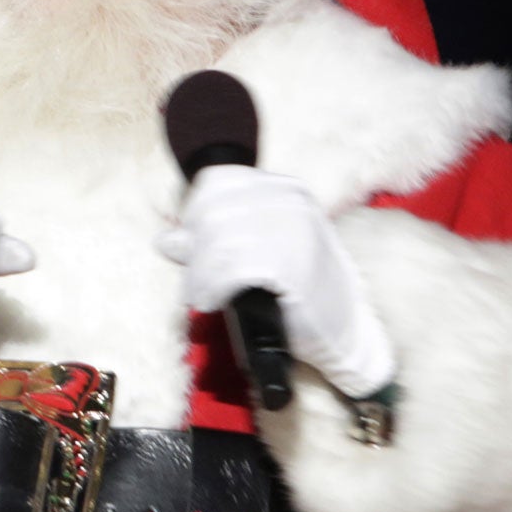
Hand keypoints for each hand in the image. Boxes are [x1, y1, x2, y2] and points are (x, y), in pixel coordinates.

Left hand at [156, 164, 394, 394]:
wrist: (346, 329)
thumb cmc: (298, 290)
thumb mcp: (258, 253)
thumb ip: (214, 239)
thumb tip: (165, 240)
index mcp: (285, 189)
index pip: (216, 181)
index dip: (194, 214)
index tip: (192, 245)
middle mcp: (291, 202)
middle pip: (212, 213)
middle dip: (193, 251)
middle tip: (195, 281)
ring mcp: (295, 231)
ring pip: (217, 242)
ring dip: (199, 275)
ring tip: (201, 295)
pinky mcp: (292, 265)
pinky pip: (230, 269)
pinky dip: (212, 287)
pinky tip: (213, 301)